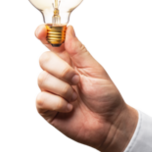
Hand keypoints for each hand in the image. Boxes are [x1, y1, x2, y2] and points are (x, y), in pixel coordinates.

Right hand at [33, 23, 137, 151]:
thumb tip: (68, 27)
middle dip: (60, 69)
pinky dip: (58, 103)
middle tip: (76, 80)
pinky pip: (41, 99)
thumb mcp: (95, 69)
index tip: (42, 31)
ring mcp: (49, 91)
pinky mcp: (45, 108)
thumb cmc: (106, 95)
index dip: (42, 33)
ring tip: (75, 98)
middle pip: (42, 58)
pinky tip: (69, 109)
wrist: (111, 124)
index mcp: (67, 59)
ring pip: (41, 79)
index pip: (48, 42)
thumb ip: (79, 49)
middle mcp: (55, 73)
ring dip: (63, 89)